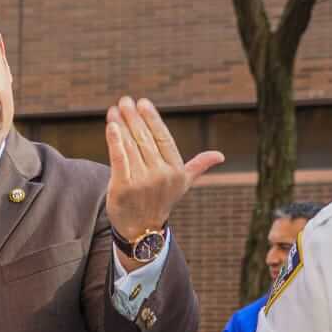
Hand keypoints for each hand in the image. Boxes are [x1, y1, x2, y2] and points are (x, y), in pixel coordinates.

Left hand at [104, 96, 224, 248]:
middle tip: (125, 101)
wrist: (142, 230)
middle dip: (134, 117)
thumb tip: (220, 156)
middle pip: (145, 139)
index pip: (163, 138)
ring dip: (121, 124)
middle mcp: (160, 176)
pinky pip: (118, 159)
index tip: (143, 103)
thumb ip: (198, 166)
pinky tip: (110, 126)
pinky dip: (114, 141)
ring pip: (130, 146)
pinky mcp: (123, 189)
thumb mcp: (182, 184)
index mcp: (176, 170)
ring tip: (115, 110)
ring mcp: (141, 183)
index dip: (152, 119)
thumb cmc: (161, 201)